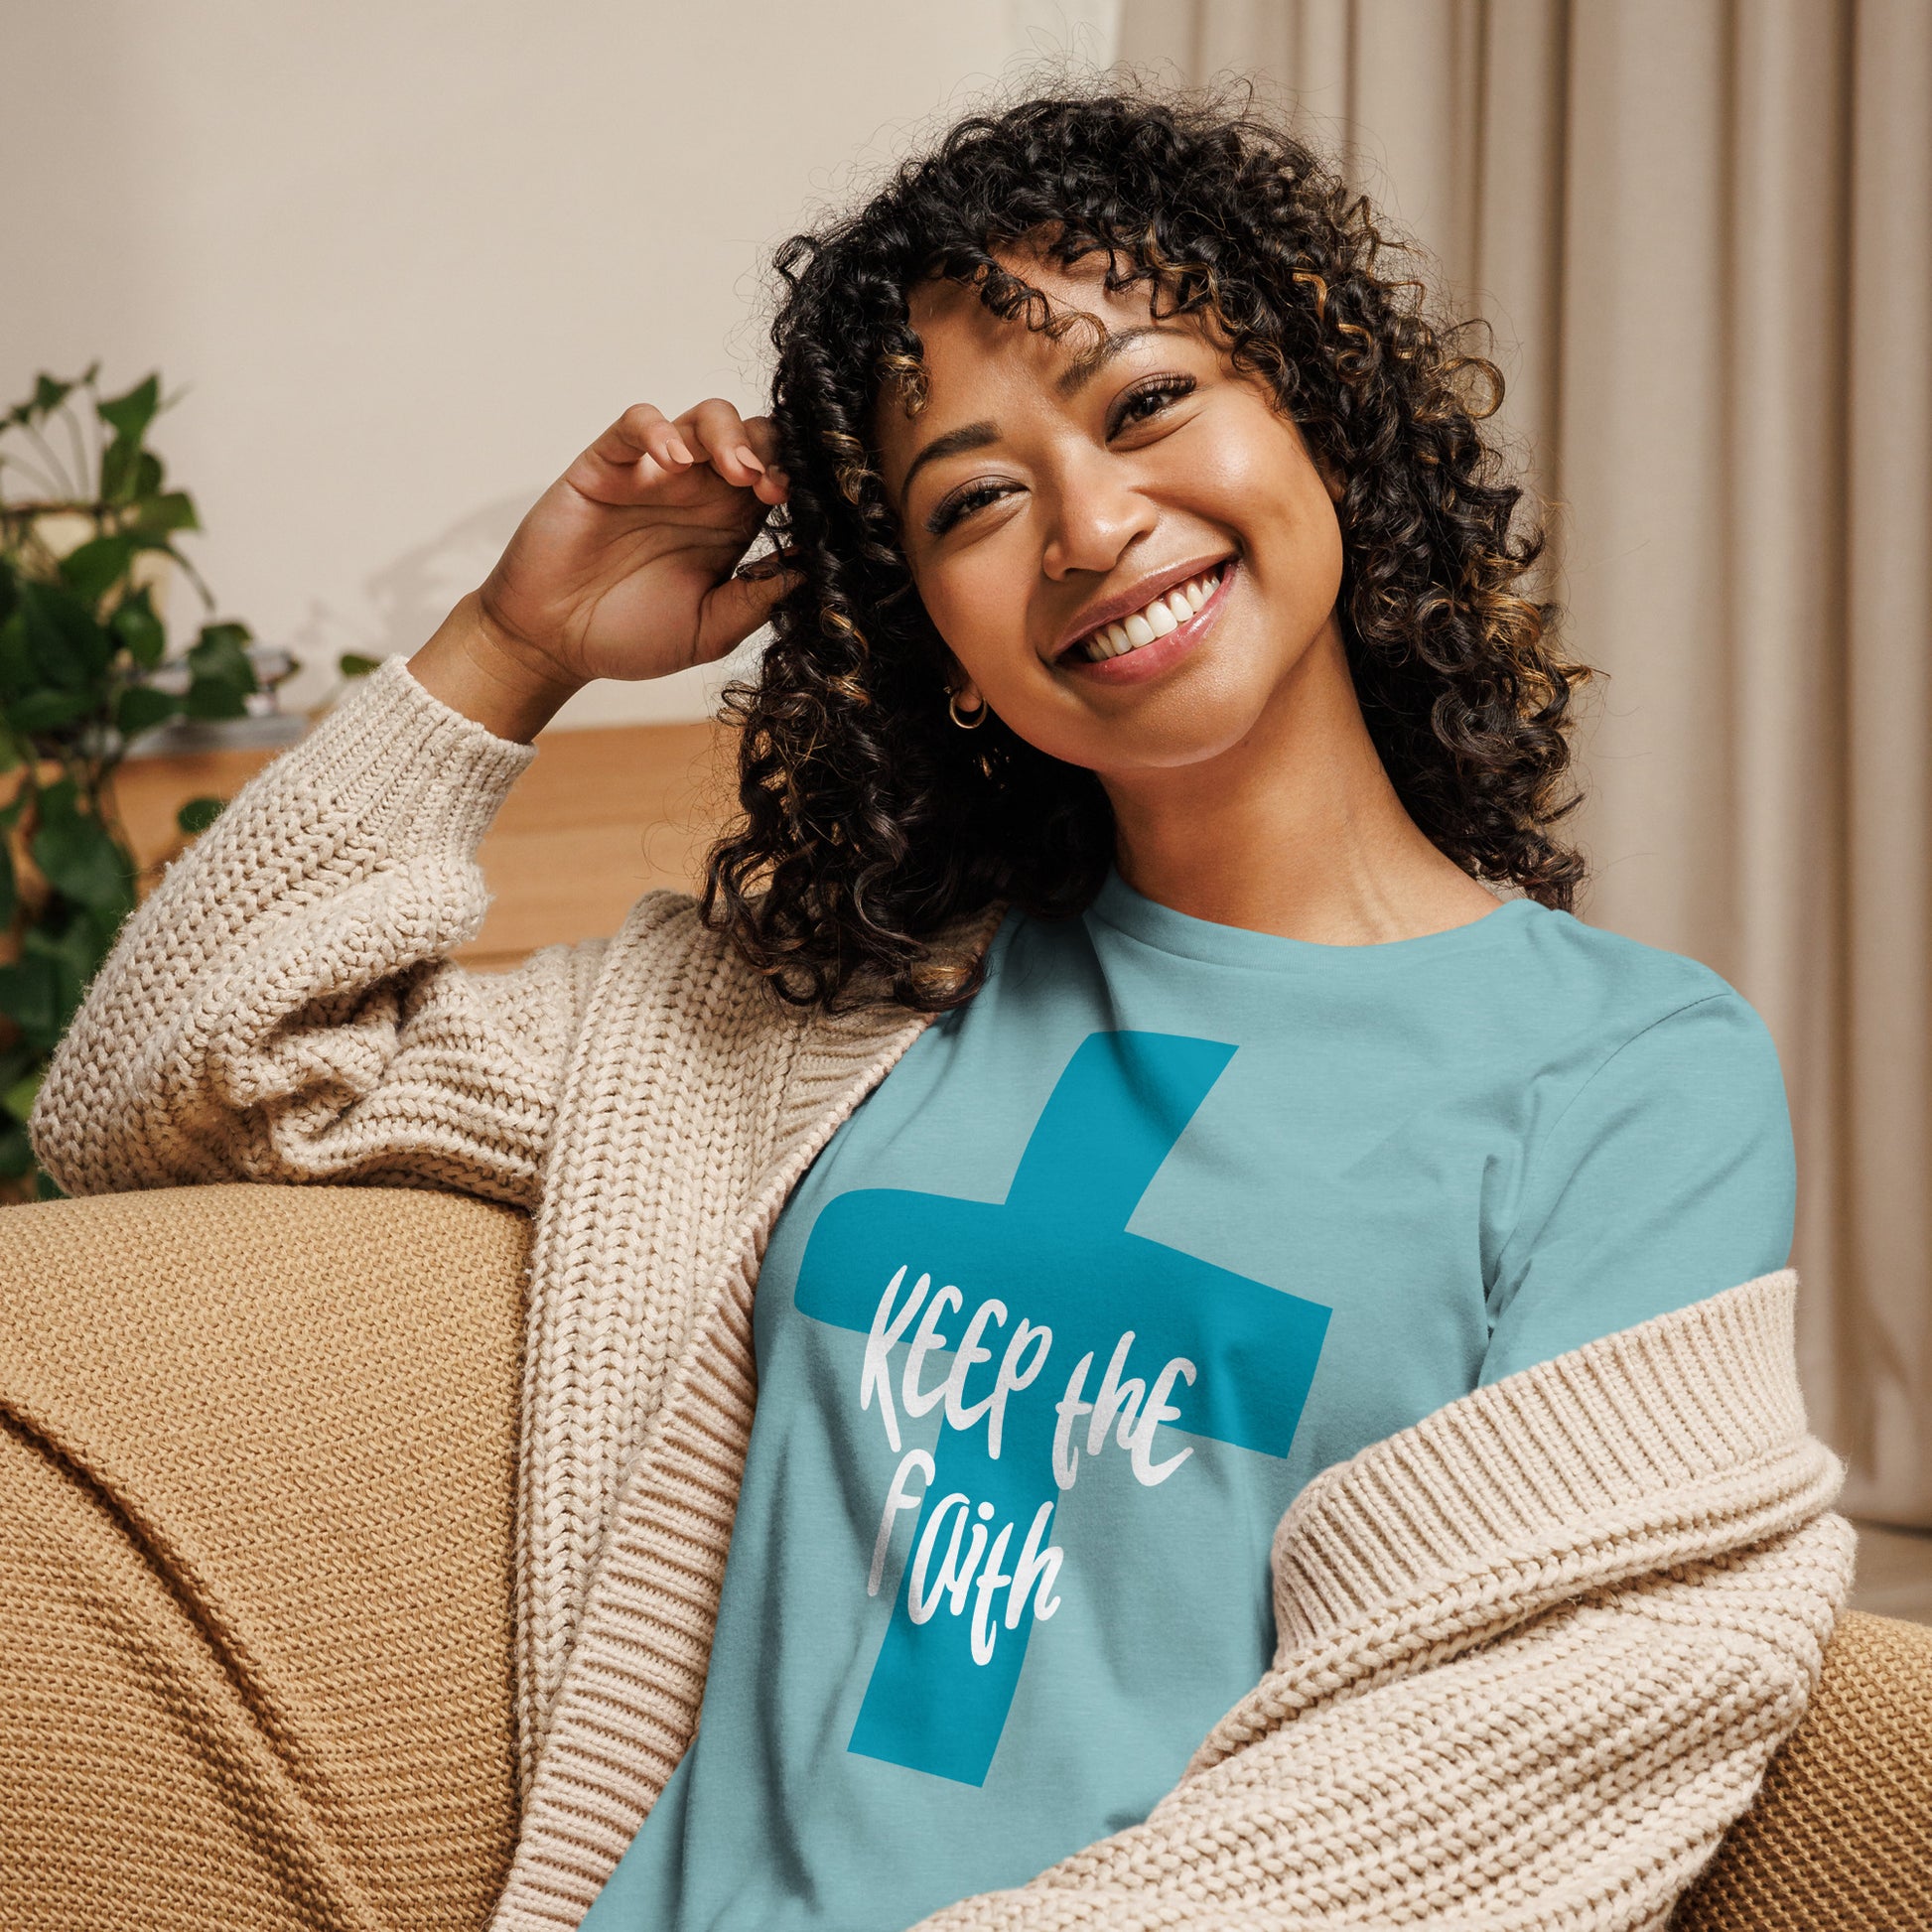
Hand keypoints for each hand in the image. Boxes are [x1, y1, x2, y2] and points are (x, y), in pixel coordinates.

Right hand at [412, 398, 798, 738]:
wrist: (554, 644)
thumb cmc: (630, 638)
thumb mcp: (709, 631)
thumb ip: (756, 601)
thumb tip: (811, 572)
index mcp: (730, 526)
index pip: (778, 479)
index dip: (796, 483)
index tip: (800, 509)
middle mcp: (699, 492)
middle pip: (752, 437)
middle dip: (772, 451)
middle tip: (772, 488)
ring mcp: (654, 473)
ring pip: (704, 418)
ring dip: (729, 435)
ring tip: (737, 471)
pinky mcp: (607, 464)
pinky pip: (636, 424)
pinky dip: (659, 429)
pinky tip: (672, 461)